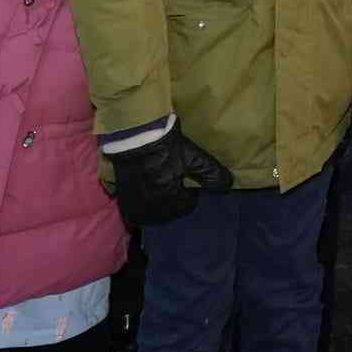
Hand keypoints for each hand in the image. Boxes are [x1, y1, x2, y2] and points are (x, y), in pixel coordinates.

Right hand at [101, 127, 226, 224]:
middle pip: (169, 214)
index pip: (186, 206)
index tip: (186, 182)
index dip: (189, 194)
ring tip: (161, 189)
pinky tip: (146, 192)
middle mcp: (150, 206)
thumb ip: (211, 173)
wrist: (133, 135)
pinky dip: (144, 207)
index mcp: (168, 197)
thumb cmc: (165, 145)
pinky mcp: (122, 199)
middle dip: (175, 202)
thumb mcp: (192, 156)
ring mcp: (134, 204)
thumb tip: (229, 186)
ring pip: (153, 216)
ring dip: (160, 207)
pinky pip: (136, 213)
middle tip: (174, 184)